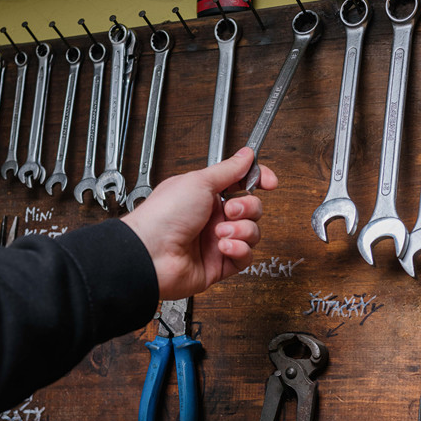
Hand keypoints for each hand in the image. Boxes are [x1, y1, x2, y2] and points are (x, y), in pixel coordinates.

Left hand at [121, 147, 277, 299]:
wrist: (151, 253)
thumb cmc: (164, 215)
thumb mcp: (199, 181)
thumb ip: (229, 170)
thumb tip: (246, 155)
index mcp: (206, 194)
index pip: (241, 183)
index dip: (259, 181)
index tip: (269, 182)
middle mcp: (212, 217)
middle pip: (252, 209)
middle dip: (247, 208)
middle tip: (230, 210)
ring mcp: (217, 241)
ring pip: (252, 233)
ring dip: (241, 231)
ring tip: (220, 232)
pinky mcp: (221, 265)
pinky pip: (245, 256)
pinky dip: (239, 250)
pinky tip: (224, 246)